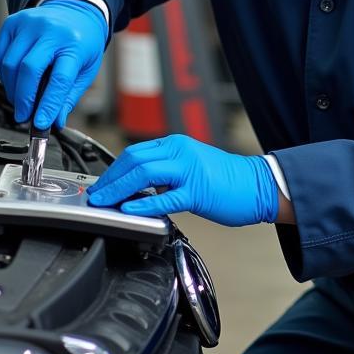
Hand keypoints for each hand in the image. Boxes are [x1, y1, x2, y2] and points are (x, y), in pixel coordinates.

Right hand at [0, 0, 106, 128]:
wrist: (75, 10)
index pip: (60, 78)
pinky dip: (4, 74)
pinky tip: (14, 82)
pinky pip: (0, 55)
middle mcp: (50, 30)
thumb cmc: (82, 41)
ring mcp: (29, 23)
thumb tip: (54, 121)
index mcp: (74, 43)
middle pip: (28, 69)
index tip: (41, 123)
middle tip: (24, 117)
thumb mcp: (87, 69)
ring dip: (13, 89)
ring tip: (22, 101)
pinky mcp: (12, 23)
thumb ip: (69, 96)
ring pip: (10, 63)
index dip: (48, 104)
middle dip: (24, 99)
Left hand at [85, 134, 278, 226]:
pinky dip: (144, 202)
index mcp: (176, 145)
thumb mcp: (190, 166)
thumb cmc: (227, 180)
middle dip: (109, 180)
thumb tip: (137, 188)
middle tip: (95, 196)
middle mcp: (180, 151)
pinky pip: (166, 195)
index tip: (100, 186)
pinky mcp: (198, 190)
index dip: (113, 171)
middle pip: (134, 159)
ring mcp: (189, 169)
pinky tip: (131, 209)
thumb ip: (165, 173)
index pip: (135, 153)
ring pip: (144, 172)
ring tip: (105, 203)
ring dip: (119, 189)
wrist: (259, 184)